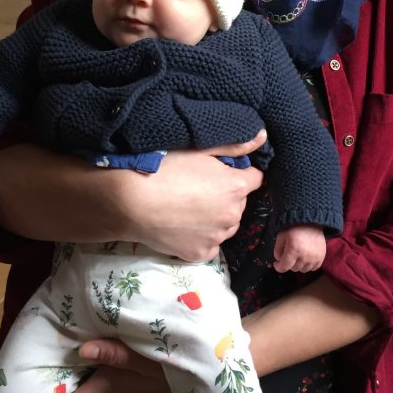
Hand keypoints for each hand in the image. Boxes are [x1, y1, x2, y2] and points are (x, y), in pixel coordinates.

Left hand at [14, 340, 167, 392]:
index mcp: (105, 385)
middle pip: (66, 389)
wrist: (201, 366)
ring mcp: (111, 372)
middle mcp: (103, 380)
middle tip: (8, 384)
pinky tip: (72, 335)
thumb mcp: (150, 363)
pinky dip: (79, 351)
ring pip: (77, 371)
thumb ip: (118, 355)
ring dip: (57, 369)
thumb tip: (82, 350)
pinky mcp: (120, 360)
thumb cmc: (175, 367)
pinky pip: (92, 358)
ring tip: (30, 353)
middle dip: (40, 392)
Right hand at [119, 132, 266, 260]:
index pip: (254, 179)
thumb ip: (234, 145)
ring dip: (215, 218)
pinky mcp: (200, 254)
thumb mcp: (199, 149)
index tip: (220, 171)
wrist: (131, 201)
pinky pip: (209, 245)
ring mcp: (216, 237)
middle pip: (238, 203)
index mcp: (236, 186)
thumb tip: (262, 137)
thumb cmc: (164, 168)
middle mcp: (233, 214)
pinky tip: (182, 225)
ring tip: (188, 208)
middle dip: (226, 196)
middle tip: (198, 188)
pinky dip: (200, 237)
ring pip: (225, 225)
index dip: (237, 173)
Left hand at [273, 225, 326, 273]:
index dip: (278, 267)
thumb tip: (279, 260)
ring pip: (303, 270)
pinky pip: (313, 268)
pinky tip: (306, 257)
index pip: (284, 267)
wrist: (311, 221)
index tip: (277, 264)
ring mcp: (314, 258)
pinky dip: (308, 265)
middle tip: (289, 254)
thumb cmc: (295, 227)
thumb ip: (277, 250)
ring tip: (298, 255)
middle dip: (289, 263)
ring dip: (299, 265)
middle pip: (294, 269)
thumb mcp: (281, 236)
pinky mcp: (321, 257)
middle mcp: (305, 256)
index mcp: (293, 250)